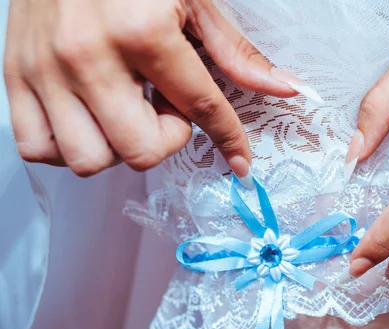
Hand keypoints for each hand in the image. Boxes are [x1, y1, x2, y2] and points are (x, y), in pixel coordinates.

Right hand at [4, 0, 297, 181]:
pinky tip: (89, 120)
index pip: (201, 108)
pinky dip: (68, 147)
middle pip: (140, 151)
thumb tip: (285, 89)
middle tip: (164, 106)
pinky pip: (36, 148)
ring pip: (88, 159)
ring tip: (125, 110)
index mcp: (141, 31)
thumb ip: (235, 52)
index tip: (240, 161)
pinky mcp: (14, 75)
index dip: (229, 140)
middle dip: (165, 138)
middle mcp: (88, 55)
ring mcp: (45, 69)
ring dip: (118, 147)